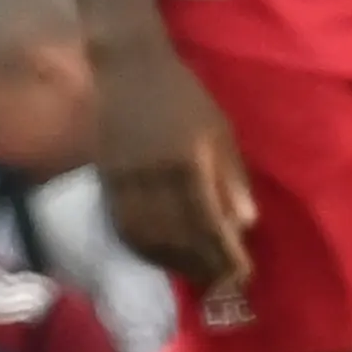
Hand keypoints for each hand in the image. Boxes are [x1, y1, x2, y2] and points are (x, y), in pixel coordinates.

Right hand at [92, 38, 256, 288]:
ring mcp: (126, 179)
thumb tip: (245, 223)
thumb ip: (232, 176)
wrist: (127, 67)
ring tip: (196, 276)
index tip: (243, 275)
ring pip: (148, 236)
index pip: (209, 220)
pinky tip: (159, 258)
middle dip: (203, 264)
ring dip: (173, 262)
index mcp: (189, 161)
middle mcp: (155, 176)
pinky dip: (143, 248)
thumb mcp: (219, 128)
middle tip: (223, 284)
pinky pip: (123, 224)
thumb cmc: (183, 95)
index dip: (225, 253)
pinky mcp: (106, 179)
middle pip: (179, 235)